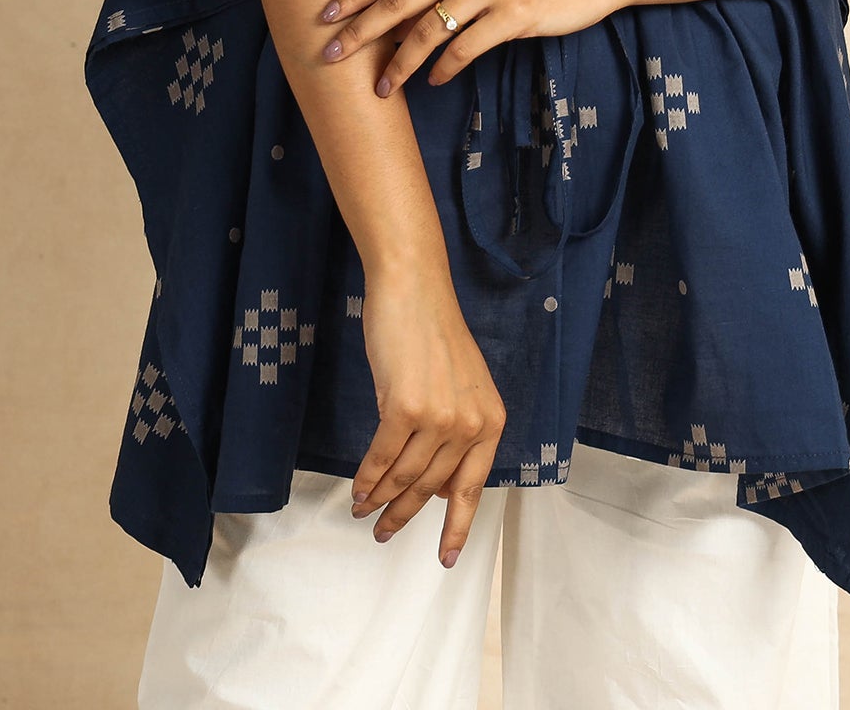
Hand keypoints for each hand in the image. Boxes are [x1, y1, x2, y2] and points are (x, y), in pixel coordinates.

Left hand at [315, 0, 631, 97]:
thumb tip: (392, 11)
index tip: (324, 17)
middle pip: (399, 0)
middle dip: (359, 31)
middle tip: (329, 55)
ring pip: (428, 29)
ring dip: (400, 63)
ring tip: (382, 87)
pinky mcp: (514, 13)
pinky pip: (466, 47)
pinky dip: (445, 68)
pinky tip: (436, 82)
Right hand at [350, 254, 506, 567]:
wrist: (414, 290)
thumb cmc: (432, 335)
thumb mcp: (460, 388)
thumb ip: (456, 434)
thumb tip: (436, 485)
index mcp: (491, 421)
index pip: (473, 487)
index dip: (457, 526)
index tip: (447, 558)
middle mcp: (471, 424)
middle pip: (432, 488)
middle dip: (404, 515)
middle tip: (382, 533)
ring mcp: (439, 417)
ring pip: (405, 476)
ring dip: (380, 498)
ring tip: (364, 510)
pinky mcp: (405, 408)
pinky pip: (382, 458)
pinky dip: (367, 477)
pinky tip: (357, 489)